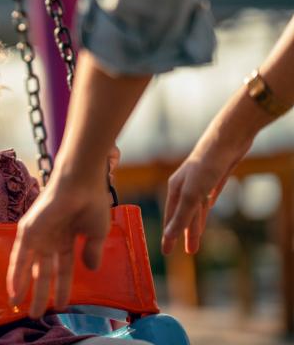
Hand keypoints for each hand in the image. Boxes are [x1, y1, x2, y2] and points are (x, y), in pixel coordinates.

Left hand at [7, 147, 118, 318]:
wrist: (82, 182)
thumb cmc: (91, 202)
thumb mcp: (96, 233)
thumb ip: (91, 251)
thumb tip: (91, 269)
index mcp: (66, 238)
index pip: (63, 269)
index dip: (62, 288)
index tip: (62, 306)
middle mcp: (50, 237)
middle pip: (44, 271)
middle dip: (41, 293)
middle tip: (37, 314)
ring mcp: (38, 234)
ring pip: (29, 267)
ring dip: (25, 289)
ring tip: (21, 309)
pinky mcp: (28, 230)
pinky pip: (19, 257)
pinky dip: (16, 275)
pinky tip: (14, 293)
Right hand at [161, 138, 248, 254]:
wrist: (227, 141)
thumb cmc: (206, 165)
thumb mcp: (192, 194)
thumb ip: (182, 216)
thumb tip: (170, 236)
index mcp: (175, 188)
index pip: (171, 217)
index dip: (169, 235)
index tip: (166, 252)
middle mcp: (185, 186)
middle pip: (183, 215)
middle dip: (184, 233)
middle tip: (187, 252)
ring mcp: (200, 182)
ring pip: (196, 208)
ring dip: (196, 225)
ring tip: (196, 242)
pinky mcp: (215, 178)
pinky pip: (208, 198)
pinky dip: (205, 209)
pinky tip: (207, 212)